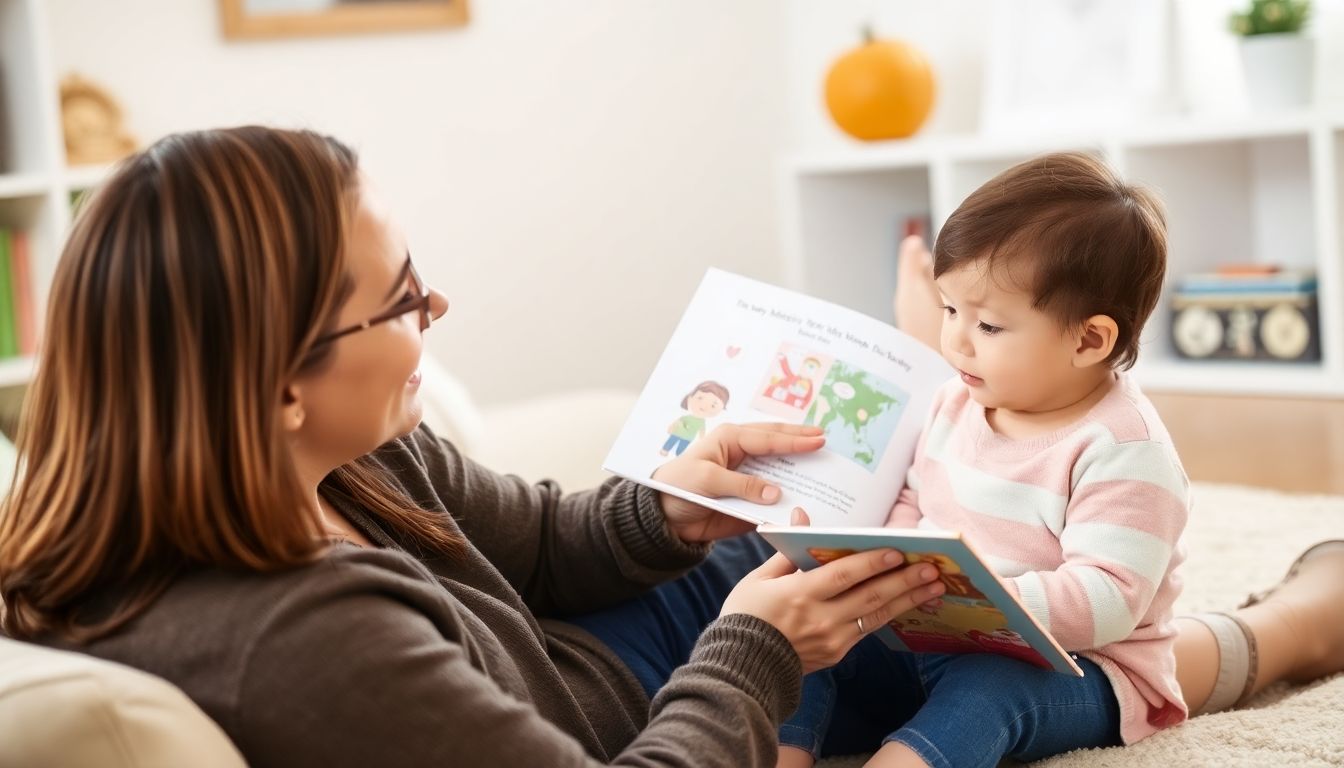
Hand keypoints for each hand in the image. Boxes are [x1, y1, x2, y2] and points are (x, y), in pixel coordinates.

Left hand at [653, 423, 824, 542]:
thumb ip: (742, 485)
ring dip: (801, 469)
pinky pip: (774, 499)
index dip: (794, 440)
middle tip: (827, 441)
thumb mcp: (706, 481)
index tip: (819, 440)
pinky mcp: (750, 500)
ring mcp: (749, 477)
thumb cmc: (678, 488)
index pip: (768, 438)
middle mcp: (743, 454)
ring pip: (780, 470)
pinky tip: (809, 499)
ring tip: (827, 466)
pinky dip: (791, 499)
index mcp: (730, 440)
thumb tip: (776, 493)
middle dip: (802, 442)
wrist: (663, 518)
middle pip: (778, 445)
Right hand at [721, 546, 944, 673]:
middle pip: (869, 597)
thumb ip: (788, 549)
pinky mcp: (838, 653)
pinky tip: (908, 603)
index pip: (842, 576)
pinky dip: (890, 614)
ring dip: (908, 599)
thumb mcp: (760, 579)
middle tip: (932, 568)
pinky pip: (868, 629)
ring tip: (935, 586)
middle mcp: (820, 619)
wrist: (742, 666)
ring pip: (877, 616)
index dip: (870, 563)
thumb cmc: (746, 615)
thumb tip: (801, 516)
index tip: (897, 551)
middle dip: (903, 581)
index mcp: (798, 595)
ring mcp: (832, 639)